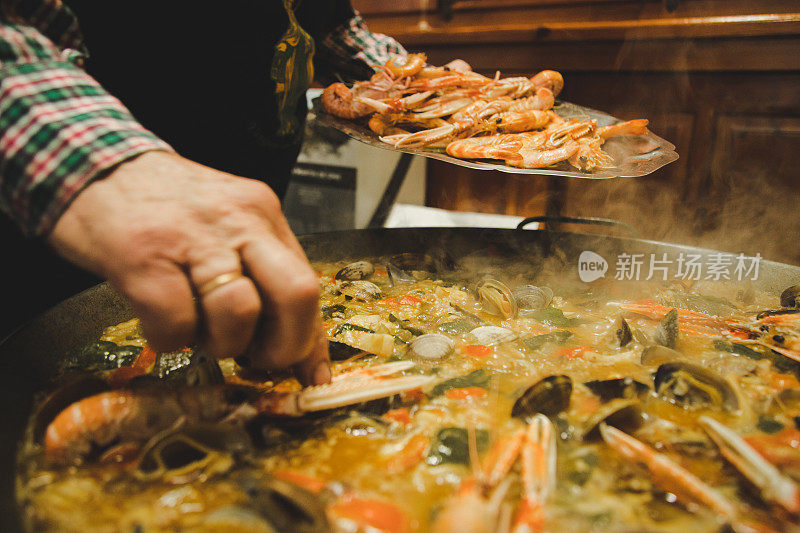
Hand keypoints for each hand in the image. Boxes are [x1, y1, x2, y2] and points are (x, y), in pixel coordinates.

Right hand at [49, 151, 329, 384]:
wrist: (89, 162)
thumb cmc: (162, 208)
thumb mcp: (225, 231)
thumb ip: (264, 281)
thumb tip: (302, 356)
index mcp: (262, 215)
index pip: (308, 285)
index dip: (310, 343)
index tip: (309, 377)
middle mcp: (238, 219)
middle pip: (296, 294)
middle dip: (283, 347)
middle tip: (254, 358)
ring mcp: (192, 235)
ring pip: (238, 311)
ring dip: (220, 344)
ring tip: (197, 331)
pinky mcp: (143, 255)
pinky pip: (175, 321)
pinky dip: (169, 340)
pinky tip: (158, 323)